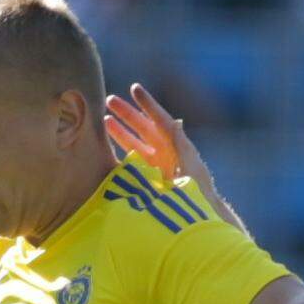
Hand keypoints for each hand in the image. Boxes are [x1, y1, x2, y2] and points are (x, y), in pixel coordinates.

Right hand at [102, 84, 223, 212]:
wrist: (196, 215)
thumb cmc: (198, 190)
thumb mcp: (191, 165)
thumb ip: (181, 144)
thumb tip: (175, 121)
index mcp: (175, 144)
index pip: (160, 120)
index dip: (147, 104)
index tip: (135, 88)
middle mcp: (164, 151)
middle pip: (143, 128)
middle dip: (127, 114)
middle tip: (110, 100)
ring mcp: (154, 164)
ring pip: (134, 142)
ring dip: (120, 130)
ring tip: (104, 119)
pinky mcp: (146, 177)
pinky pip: (130, 160)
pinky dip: (119, 152)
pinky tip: (106, 146)